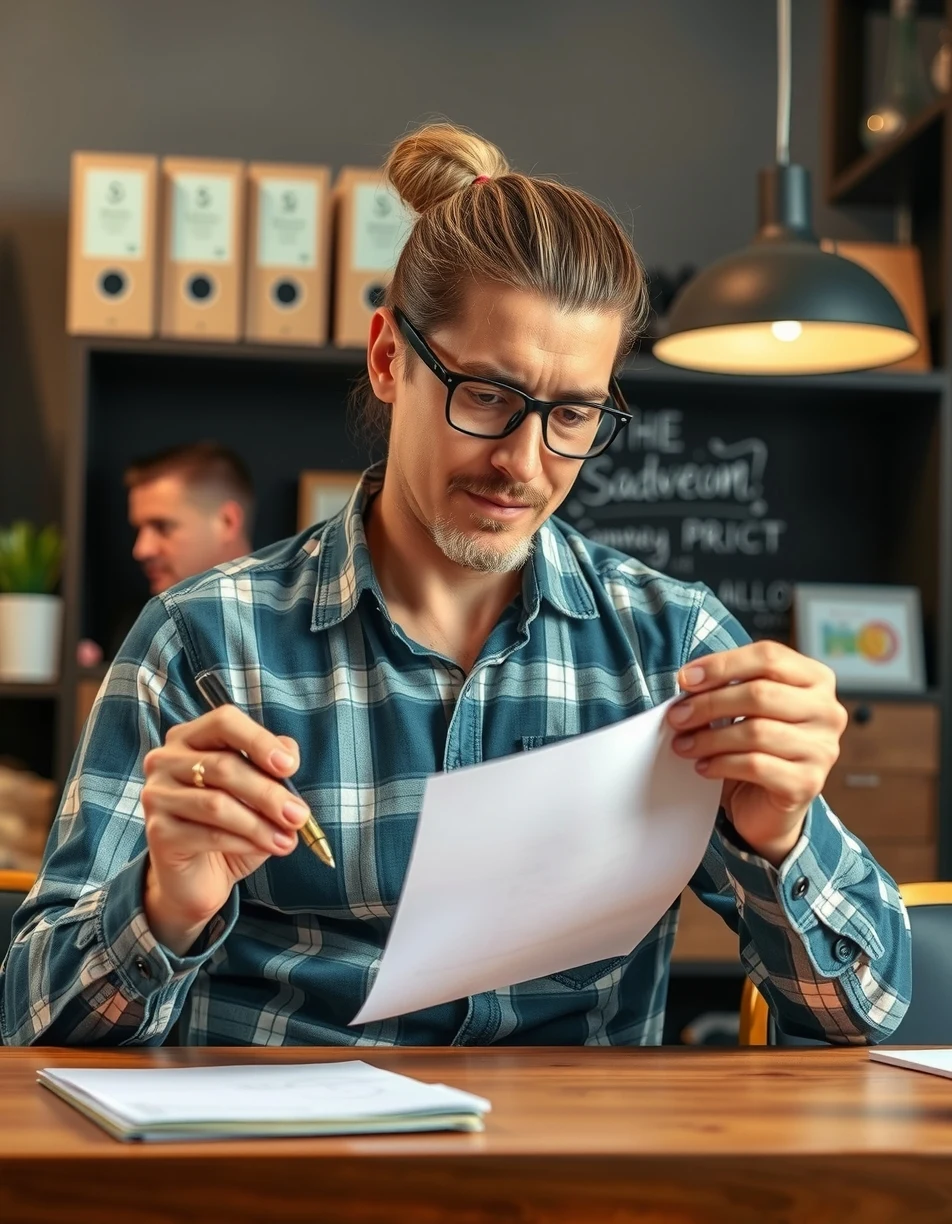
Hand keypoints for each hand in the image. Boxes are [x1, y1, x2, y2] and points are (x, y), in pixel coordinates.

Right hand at [141, 708, 309, 953]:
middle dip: (269, 793)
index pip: (224, 722)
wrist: (199, 876)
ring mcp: (156, 795)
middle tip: (299, 816)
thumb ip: (272, 765)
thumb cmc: (231, 825)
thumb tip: (289, 755)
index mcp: (191, 737)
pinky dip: (243, 842)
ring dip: (260, 823)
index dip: (259, 741)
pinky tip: (264, 848)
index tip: (290, 766)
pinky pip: (207, 834)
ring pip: (216, 803)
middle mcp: (165, 759)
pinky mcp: (157, 831)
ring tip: (288, 839)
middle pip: (224, 766)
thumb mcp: (258, 791)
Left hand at [668, 642, 846, 866]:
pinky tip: (704, 766)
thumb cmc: (755, 746)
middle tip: (677, 716)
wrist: (767, 804)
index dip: (722, 665)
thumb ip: (728, 686)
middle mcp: (826, 711)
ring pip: (756, 732)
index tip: (685, 679)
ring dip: (709, 738)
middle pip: (760, 693)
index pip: (768, 657)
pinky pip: (756, 766)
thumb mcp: (744, 708)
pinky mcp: (807, 783)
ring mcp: (822, 749)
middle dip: (709, 704)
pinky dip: (722, 764)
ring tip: (684, 744)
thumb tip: (689, 680)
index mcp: (815, 679)